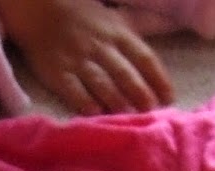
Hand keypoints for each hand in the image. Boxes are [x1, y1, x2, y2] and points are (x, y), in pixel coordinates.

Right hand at [0, 0, 174, 115]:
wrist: (42, 11)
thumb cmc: (87, 19)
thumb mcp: (118, 19)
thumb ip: (143, 31)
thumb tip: (172, 35)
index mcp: (119, 35)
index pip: (144, 58)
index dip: (158, 79)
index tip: (169, 98)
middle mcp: (101, 48)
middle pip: (125, 73)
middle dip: (140, 93)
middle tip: (152, 112)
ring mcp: (79, 60)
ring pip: (101, 82)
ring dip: (116, 100)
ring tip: (128, 117)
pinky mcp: (58, 72)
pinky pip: (72, 88)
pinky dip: (83, 101)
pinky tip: (94, 113)